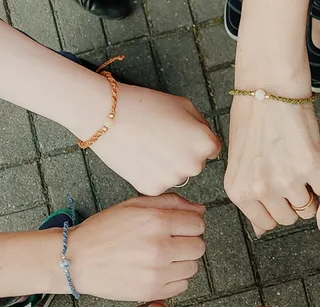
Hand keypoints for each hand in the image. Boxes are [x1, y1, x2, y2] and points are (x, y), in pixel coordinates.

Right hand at [65, 195, 205, 300]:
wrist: (76, 259)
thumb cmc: (104, 230)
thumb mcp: (134, 206)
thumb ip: (171, 203)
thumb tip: (200, 210)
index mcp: (156, 221)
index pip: (198, 223)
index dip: (190, 224)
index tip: (179, 226)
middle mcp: (159, 247)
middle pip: (199, 246)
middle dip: (189, 242)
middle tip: (171, 241)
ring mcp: (156, 272)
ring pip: (193, 267)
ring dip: (183, 261)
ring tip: (163, 256)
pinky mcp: (151, 291)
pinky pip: (182, 285)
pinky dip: (175, 279)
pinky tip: (158, 270)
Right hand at [88, 85, 221, 194]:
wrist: (107, 116)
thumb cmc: (145, 106)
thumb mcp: (183, 105)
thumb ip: (201, 125)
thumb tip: (207, 140)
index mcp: (205, 144)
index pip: (212, 149)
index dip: (195, 139)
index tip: (179, 133)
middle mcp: (194, 166)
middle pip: (195, 164)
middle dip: (183, 154)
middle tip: (161, 139)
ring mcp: (173, 180)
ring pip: (176, 175)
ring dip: (168, 166)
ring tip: (148, 148)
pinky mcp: (153, 189)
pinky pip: (158, 183)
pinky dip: (151, 174)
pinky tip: (139, 158)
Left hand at [226, 98, 319, 235]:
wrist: (269, 89)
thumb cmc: (251, 121)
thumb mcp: (239, 162)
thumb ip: (250, 197)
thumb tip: (261, 232)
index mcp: (239, 190)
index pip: (266, 224)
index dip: (276, 211)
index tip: (280, 198)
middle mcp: (261, 189)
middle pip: (288, 219)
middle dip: (293, 205)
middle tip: (294, 183)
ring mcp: (287, 180)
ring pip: (307, 207)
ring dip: (309, 194)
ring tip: (304, 173)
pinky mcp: (311, 166)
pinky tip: (315, 165)